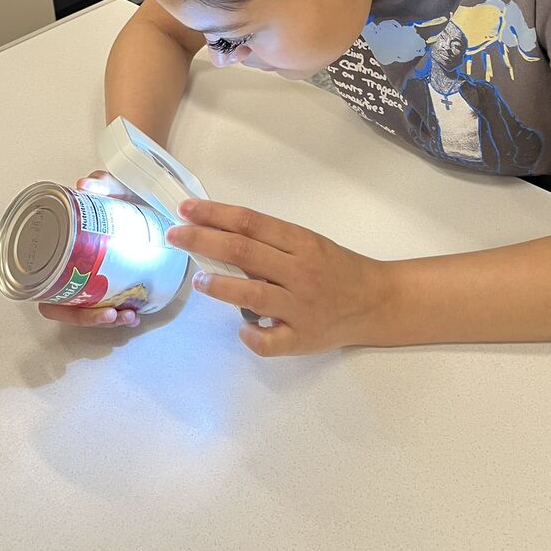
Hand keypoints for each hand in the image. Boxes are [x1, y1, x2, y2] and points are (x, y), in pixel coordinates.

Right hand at [38, 172, 142, 328]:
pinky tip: (134, 313)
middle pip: (68, 307)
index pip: (49, 290)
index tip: (83, 308)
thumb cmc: (121, 197)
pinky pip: (110, 305)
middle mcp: (72, 269)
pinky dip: (121, 313)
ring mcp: (92, 277)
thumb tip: (84, 185)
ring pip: (89, 310)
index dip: (62, 306)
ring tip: (128, 316)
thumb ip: (101, 183)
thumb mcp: (112, 188)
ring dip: (106, 319)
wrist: (149, 201)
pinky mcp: (114, 281)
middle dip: (88, 318)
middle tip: (111, 314)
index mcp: (61, 252)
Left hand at [165, 199, 389, 356]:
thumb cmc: (337, 268)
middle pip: (244, 251)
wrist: (376, 301)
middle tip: (174, 235)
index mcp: (301, 243)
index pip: (251, 223)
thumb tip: (217, 239)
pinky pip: (268, 341)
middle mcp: (300, 271)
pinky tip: (242, 328)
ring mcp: (300, 307)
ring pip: (252, 294)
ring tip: (199, 280)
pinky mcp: (301, 339)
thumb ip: (270, 245)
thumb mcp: (308, 245)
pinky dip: (250, 334)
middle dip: (203, 240)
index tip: (186, 209)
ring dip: (220, 285)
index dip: (215, 214)